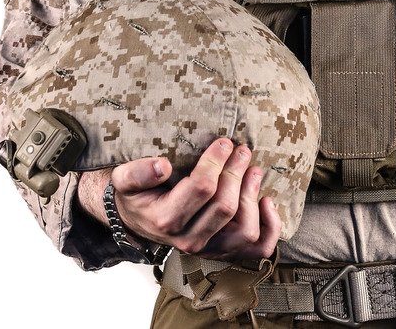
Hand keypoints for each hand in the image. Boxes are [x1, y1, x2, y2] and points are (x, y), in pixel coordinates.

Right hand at [77, 138, 280, 260]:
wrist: (138, 218)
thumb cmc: (137, 194)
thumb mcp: (125, 179)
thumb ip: (137, 172)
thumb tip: (162, 166)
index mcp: (166, 220)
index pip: (202, 188)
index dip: (217, 162)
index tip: (224, 142)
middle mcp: (189, 240)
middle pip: (226, 207)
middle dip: (237, 173)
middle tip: (242, 150)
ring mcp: (209, 250)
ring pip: (245, 230)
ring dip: (253, 196)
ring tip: (253, 171)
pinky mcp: (224, 251)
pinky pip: (257, 249)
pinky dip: (270, 227)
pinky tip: (267, 201)